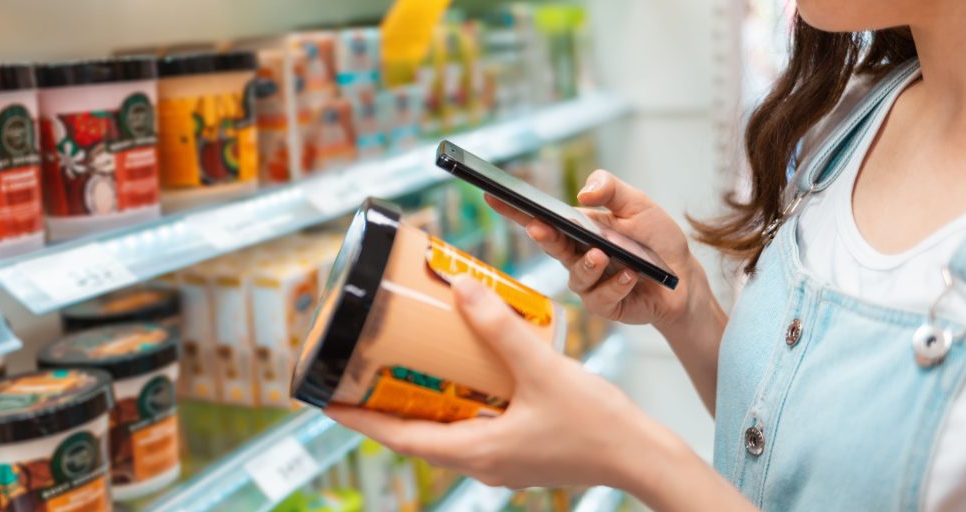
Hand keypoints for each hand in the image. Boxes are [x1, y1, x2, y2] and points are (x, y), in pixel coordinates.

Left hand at [326, 277, 665, 489]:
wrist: (641, 456)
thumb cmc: (597, 424)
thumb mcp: (543, 369)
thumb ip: (500, 327)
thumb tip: (461, 286)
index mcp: (477, 451)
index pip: (399, 437)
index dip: (358, 419)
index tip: (324, 401)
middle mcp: (482, 463)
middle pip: (416, 435)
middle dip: (384, 407)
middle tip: (360, 374)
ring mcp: (501, 461)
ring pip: (445, 432)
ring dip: (422, 403)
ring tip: (405, 367)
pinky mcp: (519, 452)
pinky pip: (474, 428)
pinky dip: (458, 404)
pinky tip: (467, 375)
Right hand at [486, 170, 697, 327]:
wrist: (683, 278)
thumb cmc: (657, 240)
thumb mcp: (638, 204)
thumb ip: (611, 189)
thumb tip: (583, 192)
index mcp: (579, 229)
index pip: (542, 217)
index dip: (515, 209)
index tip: (493, 196)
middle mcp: (577, 256)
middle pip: (550, 246)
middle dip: (543, 237)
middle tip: (538, 228)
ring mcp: (588, 283)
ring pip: (575, 276)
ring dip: (588, 265)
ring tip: (604, 256)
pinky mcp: (603, 305)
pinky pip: (600, 298)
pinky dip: (616, 285)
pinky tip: (631, 277)